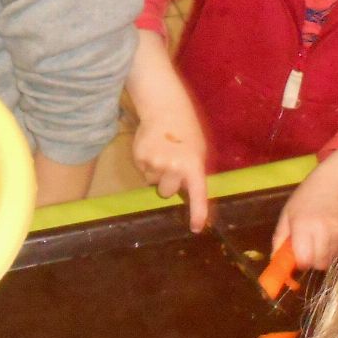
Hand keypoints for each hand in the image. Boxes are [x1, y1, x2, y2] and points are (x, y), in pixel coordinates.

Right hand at [131, 103, 209, 231]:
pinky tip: (153, 148)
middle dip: (168, 183)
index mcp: (194, 166)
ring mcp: (155, 163)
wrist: (165, 109)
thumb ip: (194, 173)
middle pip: (166, 192)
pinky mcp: (139, 158)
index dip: (197, 212)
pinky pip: (143, 171)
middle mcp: (174, 167)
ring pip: (153, 182)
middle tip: (172, 164)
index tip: (196, 228)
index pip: (197, 194)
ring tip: (162, 151)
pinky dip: (147, 163)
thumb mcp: (198, 152)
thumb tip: (188, 193)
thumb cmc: (186, 132)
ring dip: (157, 172)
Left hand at [274, 151, 337, 269]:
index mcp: (304, 226)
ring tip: (321, 239)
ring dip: (325, 255)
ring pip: (332, 260)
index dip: (301, 263)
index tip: (299, 258)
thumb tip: (275, 261)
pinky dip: (336, 249)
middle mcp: (324, 231)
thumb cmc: (305, 199)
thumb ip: (279, 239)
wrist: (333, 184)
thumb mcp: (286, 215)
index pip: (305, 259)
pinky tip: (332, 236)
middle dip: (313, 261)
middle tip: (309, 250)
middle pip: (320, 264)